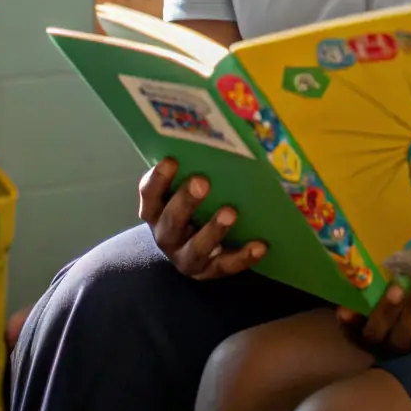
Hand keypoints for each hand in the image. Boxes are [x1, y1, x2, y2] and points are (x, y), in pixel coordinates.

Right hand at [138, 159, 267, 280]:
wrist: (191, 250)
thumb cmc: (191, 207)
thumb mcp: (183, 190)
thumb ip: (192, 170)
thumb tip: (217, 139)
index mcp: (157, 211)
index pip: (150, 194)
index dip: (158, 179)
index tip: (171, 160)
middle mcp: (166, 235)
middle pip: (170, 222)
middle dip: (185, 201)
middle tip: (202, 182)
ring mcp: (186, 257)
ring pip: (196, 248)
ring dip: (213, 230)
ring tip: (231, 212)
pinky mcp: (209, 271)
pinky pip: (226, 265)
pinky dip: (243, 256)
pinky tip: (260, 246)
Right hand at [335, 270, 410, 354]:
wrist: (392, 361)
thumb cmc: (376, 326)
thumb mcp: (359, 323)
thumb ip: (352, 316)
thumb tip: (343, 310)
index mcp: (374, 342)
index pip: (377, 330)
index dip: (386, 311)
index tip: (396, 287)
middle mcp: (396, 352)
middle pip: (405, 333)